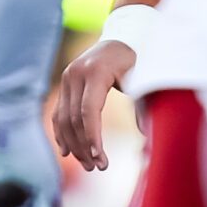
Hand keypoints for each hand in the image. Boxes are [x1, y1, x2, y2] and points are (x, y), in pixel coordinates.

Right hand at [50, 40, 135, 171]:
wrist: (122, 37)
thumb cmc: (137, 60)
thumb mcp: (142, 78)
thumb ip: (142, 103)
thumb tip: (147, 134)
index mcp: (95, 72)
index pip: (89, 111)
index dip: (92, 136)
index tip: (100, 158)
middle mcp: (75, 74)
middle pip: (74, 118)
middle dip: (84, 146)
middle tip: (97, 168)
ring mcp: (67, 78)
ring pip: (63, 118)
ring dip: (74, 145)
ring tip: (89, 165)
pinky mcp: (65, 84)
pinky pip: (59, 113)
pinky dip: (62, 133)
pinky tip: (67, 151)